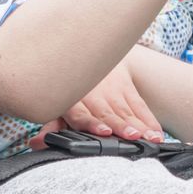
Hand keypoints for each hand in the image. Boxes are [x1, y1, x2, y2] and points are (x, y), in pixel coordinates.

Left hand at [28, 52, 164, 149]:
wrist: (87, 49)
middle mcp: (95, 92)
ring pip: (127, 108)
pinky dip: (150, 119)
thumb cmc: (70, 87)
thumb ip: (51, 124)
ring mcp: (113, 88)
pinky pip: (140, 105)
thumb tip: (35, 144)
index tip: (104, 131)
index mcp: (74, 98)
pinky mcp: (127, 86)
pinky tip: (157, 133)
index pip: (82, 113)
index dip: (92, 123)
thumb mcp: (59, 102)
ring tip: (151, 137)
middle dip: (122, 125)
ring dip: (141, 125)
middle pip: (109, 112)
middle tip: (134, 137)